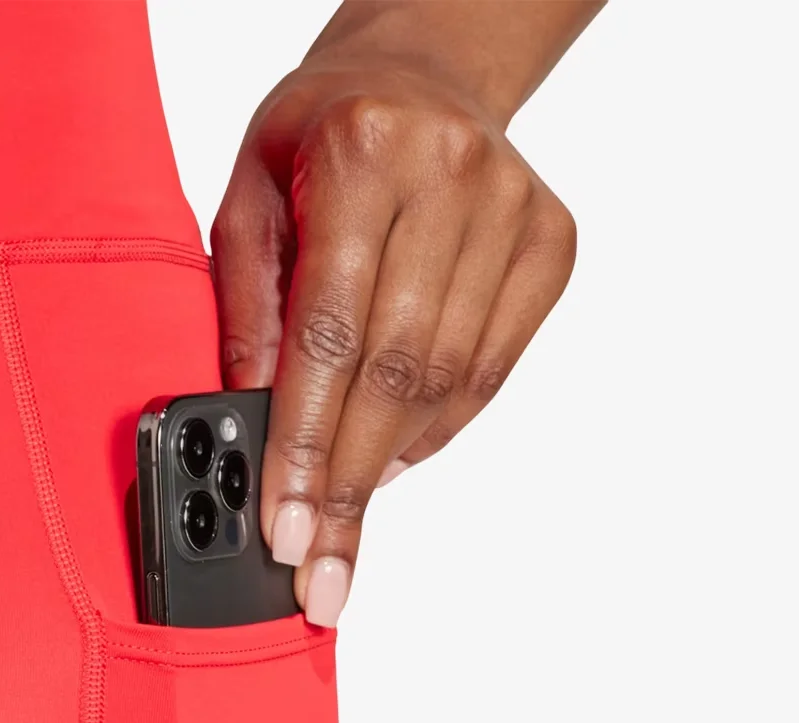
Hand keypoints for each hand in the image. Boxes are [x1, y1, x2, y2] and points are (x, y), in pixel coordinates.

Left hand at [212, 16, 578, 625]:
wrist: (420, 77)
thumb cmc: (321, 137)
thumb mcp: (248, 201)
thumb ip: (247, 309)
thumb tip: (253, 421)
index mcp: (364, 156)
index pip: (330, 335)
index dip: (307, 446)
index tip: (289, 531)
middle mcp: (452, 179)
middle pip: (397, 374)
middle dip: (350, 486)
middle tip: (322, 569)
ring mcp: (515, 213)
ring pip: (448, 383)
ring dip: (390, 463)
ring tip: (346, 506)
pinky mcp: (551, 246)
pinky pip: (489, 372)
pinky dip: (435, 428)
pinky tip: (394, 450)